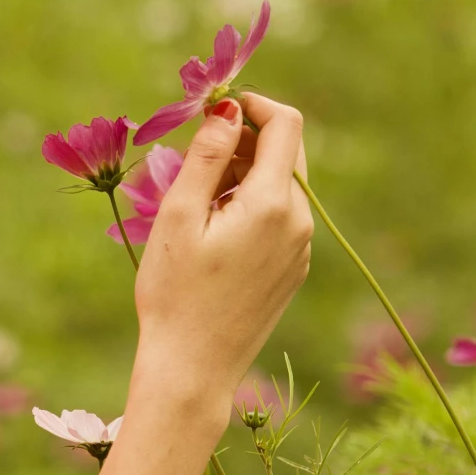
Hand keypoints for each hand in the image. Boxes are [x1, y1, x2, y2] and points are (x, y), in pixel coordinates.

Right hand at [130, 91, 311, 415]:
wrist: (192, 370)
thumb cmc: (174, 295)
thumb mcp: (179, 216)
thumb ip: (206, 155)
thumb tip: (228, 109)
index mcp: (274, 204)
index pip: (286, 124)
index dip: (252, 105)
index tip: (213, 111)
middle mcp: (299, 223)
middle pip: (288, 151)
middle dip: (245, 138)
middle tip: (196, 157)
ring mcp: (300, 248)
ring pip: (283, 184)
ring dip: (245, 172)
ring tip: (197, 200)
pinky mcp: (292, 269)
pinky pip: (281, 216)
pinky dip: (252, 203)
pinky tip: (214, 230)